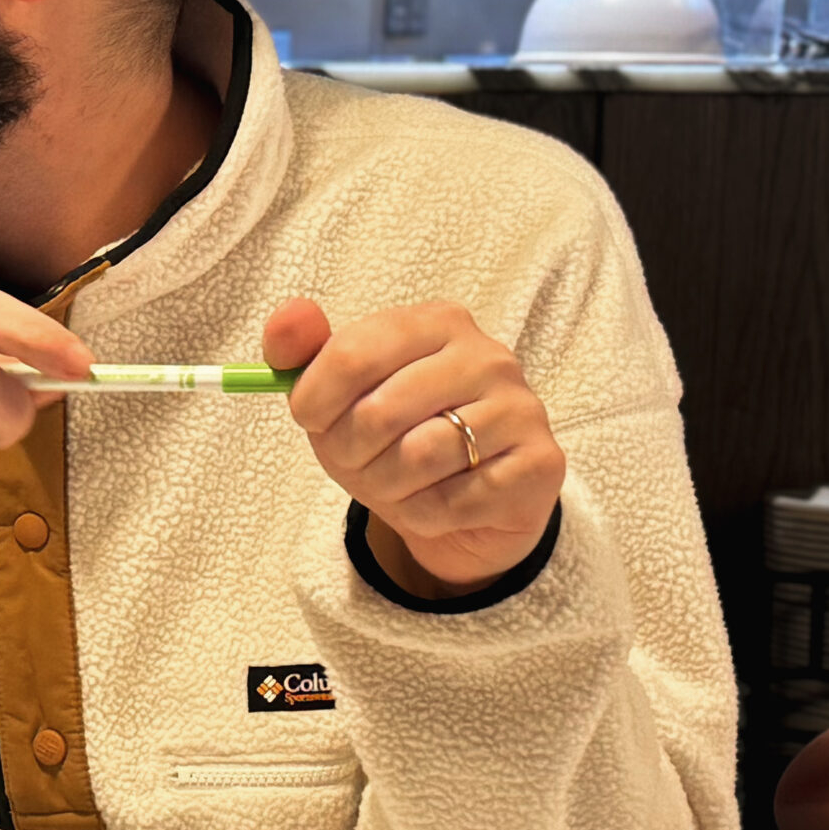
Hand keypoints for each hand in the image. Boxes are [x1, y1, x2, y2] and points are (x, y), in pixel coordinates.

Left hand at [268, 298, 566, 596]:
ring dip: (385, 486)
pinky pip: (454, 501)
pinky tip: (433, 504)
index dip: (314, 399)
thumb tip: (288, 315)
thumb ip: (301, 351)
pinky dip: (424, 514)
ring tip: (393, 484)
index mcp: (435, 323)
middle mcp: (488, 356)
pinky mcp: (541, 464)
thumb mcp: (337, 395)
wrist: (464, 505)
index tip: (309, 419)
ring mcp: (522, 408)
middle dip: (348, 451)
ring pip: (418, 457)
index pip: (353, 353)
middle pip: (380, 412)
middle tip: (354, 461)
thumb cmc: (393, 438)